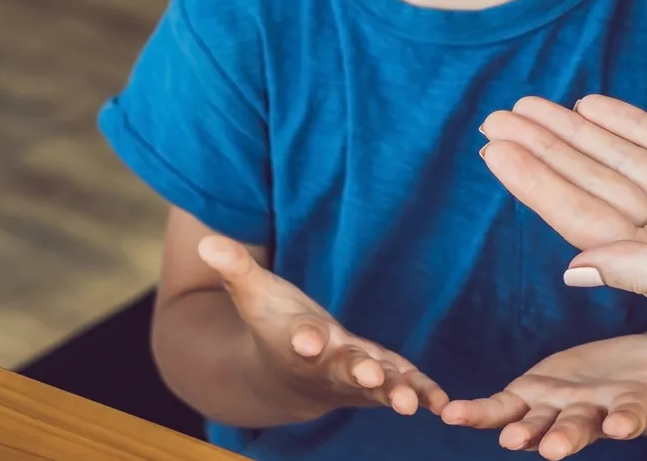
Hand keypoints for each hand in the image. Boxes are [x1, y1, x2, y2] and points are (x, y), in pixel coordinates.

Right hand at [197, 236, 448, 416]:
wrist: (285, 377)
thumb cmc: (273, 327)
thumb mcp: (254, 294)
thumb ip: (235, 270)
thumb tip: (206, 242)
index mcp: (296, 342)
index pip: (298, 339)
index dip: (303, 338)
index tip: (307, 339)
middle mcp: (327, 365)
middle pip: (342, 369)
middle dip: (356, 372)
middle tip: (370, 377)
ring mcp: (356, 375)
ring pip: (377, 386)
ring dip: (394, 392)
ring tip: (411, 404)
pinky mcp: (382, 377)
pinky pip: (404, 385)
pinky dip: (421, 392)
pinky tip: (441, 401)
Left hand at [440, 333, 646, 458]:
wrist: (639, 365)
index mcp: (633, 405)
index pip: (633, 414)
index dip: (627, 419)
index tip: (623, 423)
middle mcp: (594, 414)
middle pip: (581, 428)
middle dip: (568, 438)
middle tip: (557, 450)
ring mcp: (560, 408)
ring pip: (536, 422)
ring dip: (521, 430)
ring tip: (504, 436)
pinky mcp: (533, 392)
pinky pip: (500, 404)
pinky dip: (477, 411)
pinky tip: (450, 413)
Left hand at [480, 95, 646, 333]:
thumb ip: (642, 269)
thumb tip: (572, 269)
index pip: (581, 216)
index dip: (536, 182)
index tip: (496, 151)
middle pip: (594, 182)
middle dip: (546, 149)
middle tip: (498, 115)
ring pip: (624, 159)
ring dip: (580, 131)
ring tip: (535, 103)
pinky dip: (632, 123)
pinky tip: (594, 105)